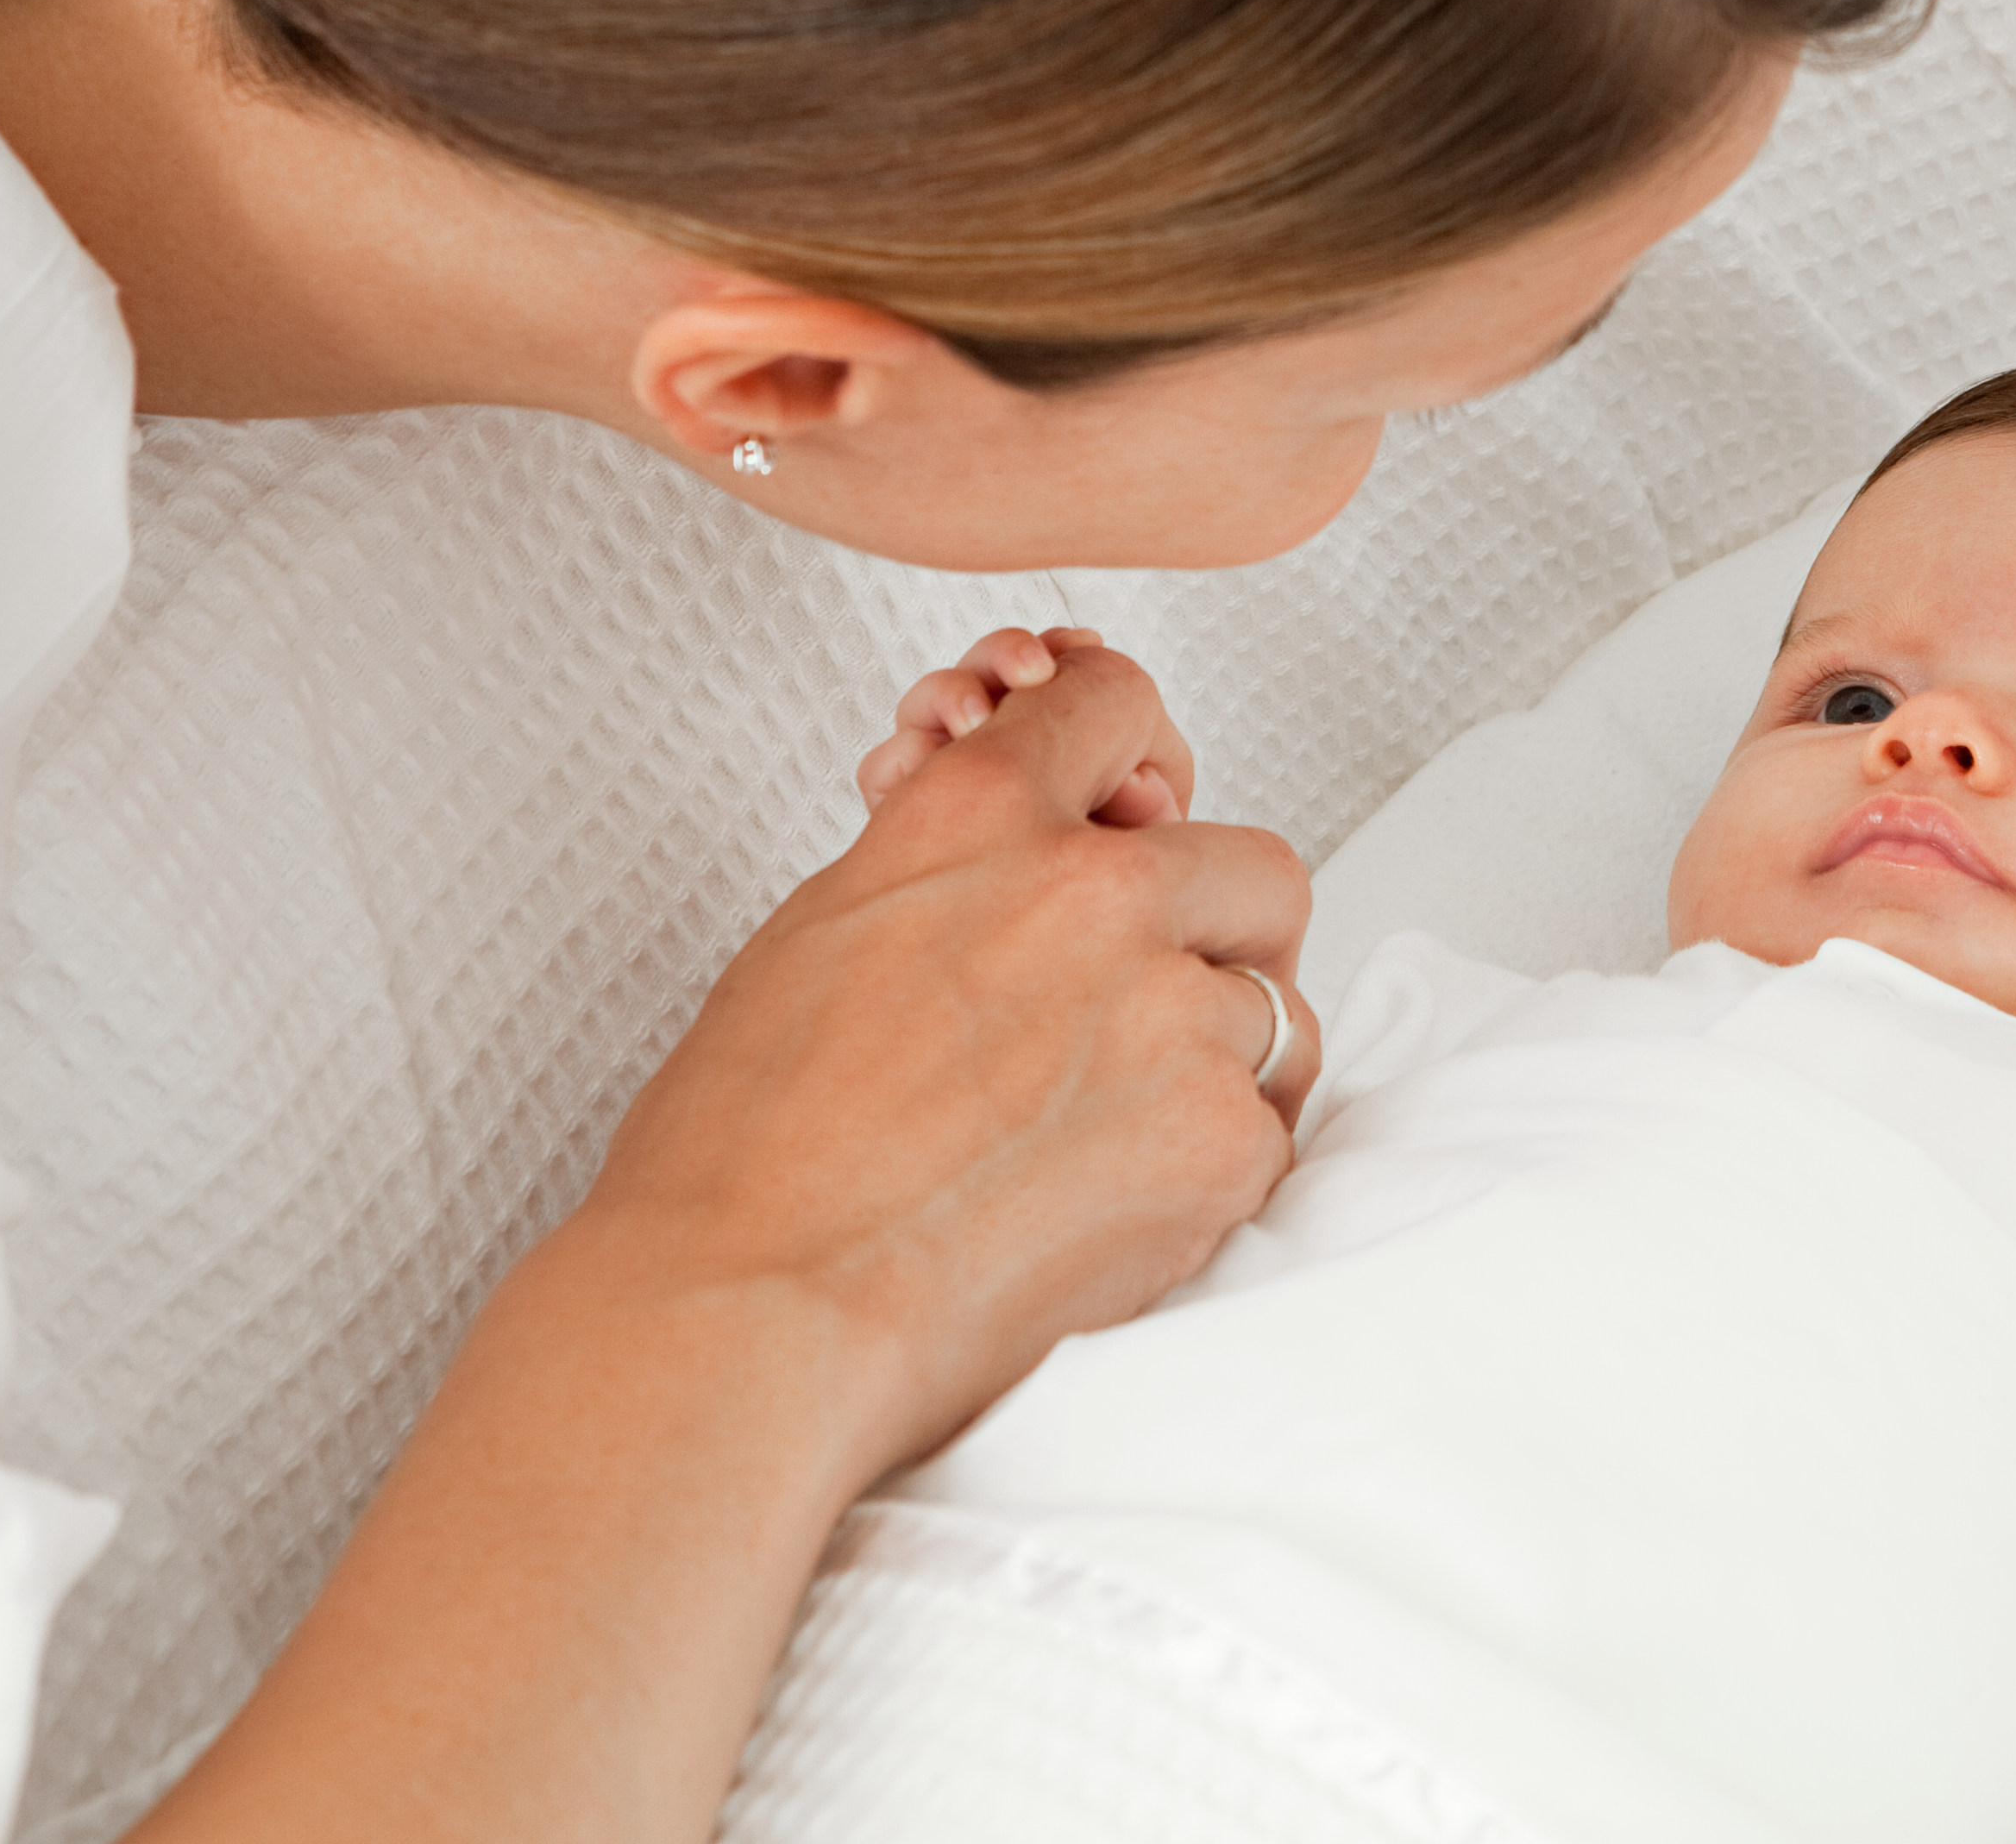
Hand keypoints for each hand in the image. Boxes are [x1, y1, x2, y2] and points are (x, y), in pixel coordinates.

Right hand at [592, 636, 1314, 1482]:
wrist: (746, 1309)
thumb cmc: (742, 1147)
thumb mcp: (830, 930)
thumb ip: (961, 874)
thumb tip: (1027, 869)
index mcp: (980, 814)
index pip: (1118, 705)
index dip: (1134, 762)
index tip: (1141, 815)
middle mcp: (1094, 890)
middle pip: (1252, 867)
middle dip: (1219, 930)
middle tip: (1164, 1001)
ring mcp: (1170, 1013)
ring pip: (1274, 1008)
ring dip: (1218, 1058)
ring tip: (1118, 1129)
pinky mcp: (1219, 1140)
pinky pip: (1267, 1129)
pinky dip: (1208, 1170)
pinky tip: (1113, 1207)